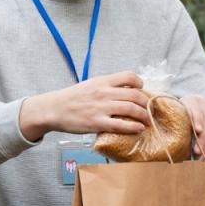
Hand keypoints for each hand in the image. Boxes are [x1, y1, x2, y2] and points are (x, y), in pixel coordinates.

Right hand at [18, 71, 149, 141]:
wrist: (54, 109)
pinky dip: (134, 127)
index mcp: (102, 81)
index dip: (140, 83)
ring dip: (144, 116)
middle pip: (135, 95)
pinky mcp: (97, 123)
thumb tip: (125, 90)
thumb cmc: (73, 98)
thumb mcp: (90, 85)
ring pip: (131, 109)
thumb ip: (107, 86)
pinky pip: (121, 125)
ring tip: (147, 120)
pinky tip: (139, 129)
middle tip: (149, 109)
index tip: (142, 89)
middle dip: (147, 103)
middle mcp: (104, 92)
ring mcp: (101, 108)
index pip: (128, 76)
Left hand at [180, 94, 204, 159]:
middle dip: (202, 140)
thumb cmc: (183, 116)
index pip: (196, 110)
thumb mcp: (179, 116)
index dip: (197, 120)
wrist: (199, 108)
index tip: (198, 130)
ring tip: (201, 159)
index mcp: (193, 101)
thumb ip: (177, 124)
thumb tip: (169, 140)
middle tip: (197, 153)